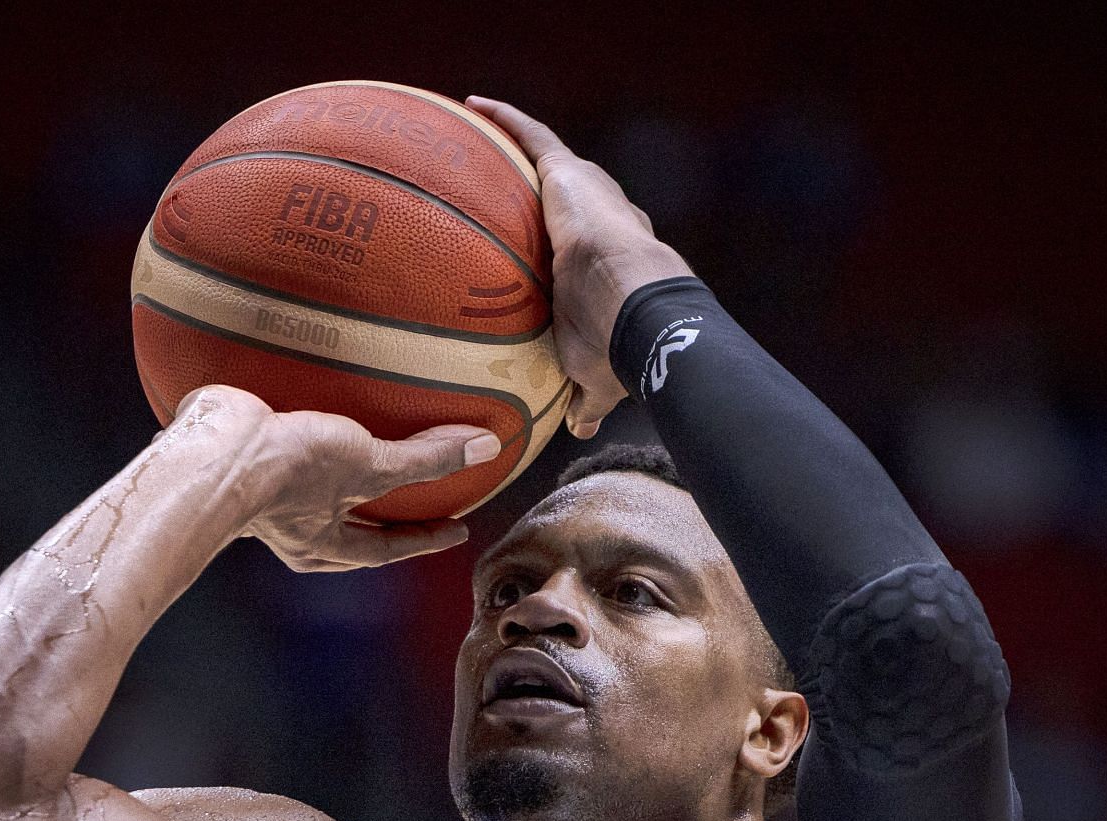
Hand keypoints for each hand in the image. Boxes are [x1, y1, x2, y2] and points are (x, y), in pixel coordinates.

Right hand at [170, 385, 500, 572]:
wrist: (215, 449)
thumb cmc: (287, 474)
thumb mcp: (369, 467)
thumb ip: (426, 460)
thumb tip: (483, 449)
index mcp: (320, 544)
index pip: (385, 548)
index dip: (423, 537)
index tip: (455, 528)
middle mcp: (293, 523)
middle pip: (350, 521)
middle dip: (381, 509)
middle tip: (415, 490)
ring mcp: (267, 488)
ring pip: (317, 482)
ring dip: (341, 464)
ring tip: (363, 437)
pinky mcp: (249, 449)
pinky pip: (287, 439)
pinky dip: (305, 421)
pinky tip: (312, 395)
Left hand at [465, 97, 691, 437]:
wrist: (633, 309)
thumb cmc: (615, 347)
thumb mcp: (592, 374)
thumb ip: (584, 396)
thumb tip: (580, 429)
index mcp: (604, 267)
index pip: (579, 251)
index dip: (561, 247)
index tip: (538, 250)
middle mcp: (599, 223)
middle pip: (564, 203)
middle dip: (540, 197)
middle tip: (502, 196)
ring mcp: (586, 196)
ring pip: (546, 163)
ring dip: (514, 148)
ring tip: (473, 136)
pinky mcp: (569, 175)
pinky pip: (532, 138)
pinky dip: (506, 120)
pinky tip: (474, 104)